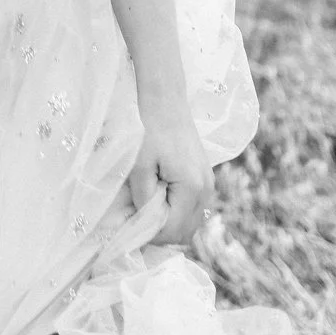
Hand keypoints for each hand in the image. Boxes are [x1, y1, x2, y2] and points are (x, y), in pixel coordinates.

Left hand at [128, 100, 210, 247]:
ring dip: (168, 224)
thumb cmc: (148, 128)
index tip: (128, 226)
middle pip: (185, 232)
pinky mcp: (203, 177)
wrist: (165, 99)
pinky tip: (156, 199)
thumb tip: (141, 226)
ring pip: (190, 222)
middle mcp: (206, 190)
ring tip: (143, 210)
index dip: (148, 235)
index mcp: (192, 188)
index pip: (172, 231)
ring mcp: (208, 184)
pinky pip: (191, 208)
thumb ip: (142, 199)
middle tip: (134, 221)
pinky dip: (175, 212)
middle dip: (159, 233)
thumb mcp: (139, 166)